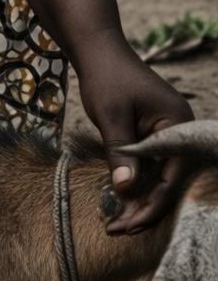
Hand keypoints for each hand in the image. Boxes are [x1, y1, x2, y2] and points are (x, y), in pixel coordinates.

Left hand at [75, 30, 194, 234]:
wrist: (99, 51)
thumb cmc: (106, 77)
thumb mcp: (111, 116)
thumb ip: (121, 151)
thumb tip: (126, 190)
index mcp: (180, 126)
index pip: (173, 178)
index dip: (151, 206)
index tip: (128, 226)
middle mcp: (182, 132)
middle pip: (170, 183)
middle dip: (145, 209)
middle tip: (117, 230)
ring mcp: (170, 134)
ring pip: (161, 178)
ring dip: (141, 200)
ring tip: (116, 223)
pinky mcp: (156, 136)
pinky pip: (153, 166)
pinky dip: (137, 183)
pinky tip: (120, 199)